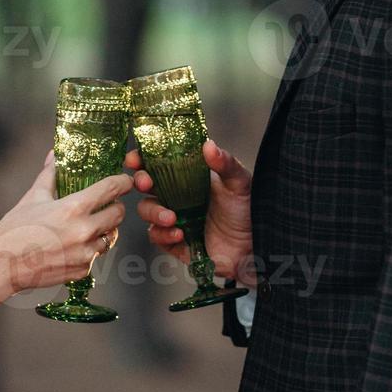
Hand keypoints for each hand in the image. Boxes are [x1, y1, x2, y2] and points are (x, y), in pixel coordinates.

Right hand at [0, 149, 131, 295]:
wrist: (1, 265)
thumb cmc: (15, 228)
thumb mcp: (33, 197)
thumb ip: (50, 174)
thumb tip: (55, 154)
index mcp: (74, 207)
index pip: (112, 189)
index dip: (122, 182)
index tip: (126, 181)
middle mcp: (84, 230)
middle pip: (118, 214)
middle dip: (115, 207)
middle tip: (108, 204)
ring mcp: (85, 253)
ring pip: (110, 236)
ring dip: (105, 229)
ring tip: (89, 225)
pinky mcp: (83, 270)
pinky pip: (96, 255)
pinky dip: (89, 249)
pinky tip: (73, 245)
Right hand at [126, 138, 253, 284]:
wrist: (255, 247)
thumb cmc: (249, 211)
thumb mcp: (239, 183)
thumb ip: (225, 164)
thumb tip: (208, 145)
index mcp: (188, 176)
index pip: (158, 162)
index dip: (142, 159)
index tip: (135, 158)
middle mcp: (177, 196)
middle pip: (145, 186)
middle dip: (141, 183)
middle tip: (146, 183)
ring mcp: (174, 218)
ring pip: (147, 211)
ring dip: (154, 212)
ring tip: (172, 217)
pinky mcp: (175, 242)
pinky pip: (157, 236)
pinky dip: (164, 234)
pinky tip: (180, 233)